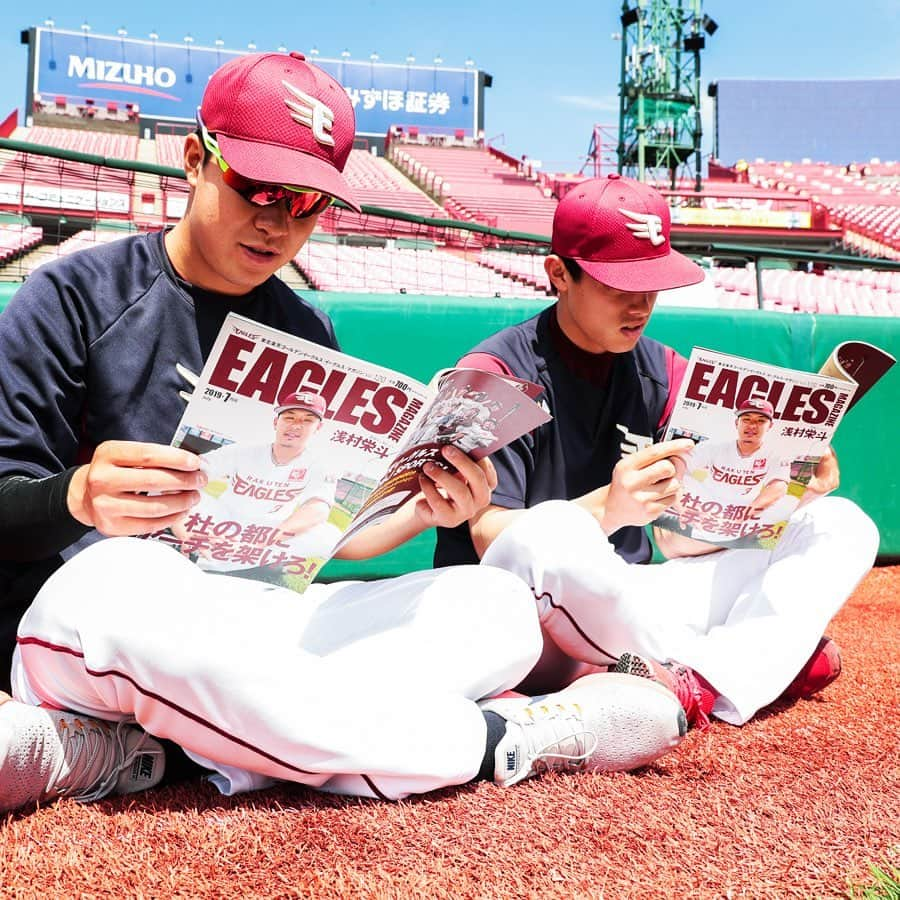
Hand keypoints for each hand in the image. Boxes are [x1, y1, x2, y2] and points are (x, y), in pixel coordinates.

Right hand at [67, 440, 206, 536]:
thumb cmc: (115, 471)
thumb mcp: (126, 456)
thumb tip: (193, 466)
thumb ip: (154, 458)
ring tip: (194, 496)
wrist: (84, 495)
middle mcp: (102, 479)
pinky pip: (150, 524)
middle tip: (201, 480)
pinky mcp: (112, 526)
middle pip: (153, 481)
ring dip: (182, 502)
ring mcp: (105, 505)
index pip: (148, 455)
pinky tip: (182, 511)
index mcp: (108, 454)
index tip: (196, 463)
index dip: (176, 458)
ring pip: (154, 506)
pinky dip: (172, 518)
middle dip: (184, 481)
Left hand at [414, 445, 496, 529]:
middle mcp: (481, 500)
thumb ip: (459, 462)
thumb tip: (452, 444)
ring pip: (460, 491)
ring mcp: (466, 511)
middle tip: (446, 449)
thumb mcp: (454, 473)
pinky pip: (440, 502)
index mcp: (485, 486)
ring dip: (442, 475)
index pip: (489, 471)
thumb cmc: (444, 486)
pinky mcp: (449, 519)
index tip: (466, 444)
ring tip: (428, 466)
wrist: (428, 508)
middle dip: (461, 462)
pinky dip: (429, 488)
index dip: (480, 458)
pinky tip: (422, 479)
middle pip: (478, 479)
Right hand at [601, 438, 694, 534]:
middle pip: (667, 468)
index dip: (674, 446)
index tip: (689, 444)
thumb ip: (652, 459)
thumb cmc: (625, 484)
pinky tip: (659, 496)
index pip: (654, 452)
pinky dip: (670, 496)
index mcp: (627, 466)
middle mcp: (632, 482)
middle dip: (673, 468)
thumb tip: (680, 456)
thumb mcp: (631, 466)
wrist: (611, 509)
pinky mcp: (650, 511)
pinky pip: (673, 499)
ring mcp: (641, 498)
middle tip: (669, 471)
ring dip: (673, 484)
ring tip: (661, 486)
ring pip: (674, 485)